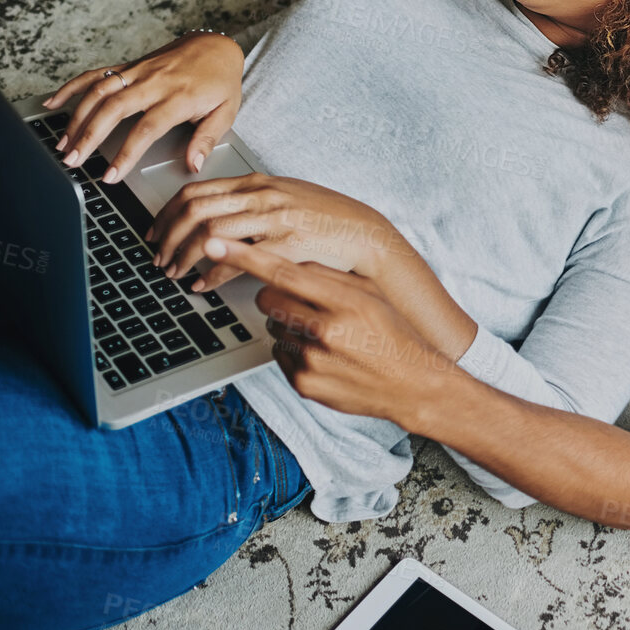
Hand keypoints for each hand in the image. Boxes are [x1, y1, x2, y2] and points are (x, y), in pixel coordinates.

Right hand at [43, 32, 243, 181]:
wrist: (217, 45)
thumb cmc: (221, 81)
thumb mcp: (226, 112)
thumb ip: (207, 139)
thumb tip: (193, 166)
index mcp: (178, 97)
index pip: (146, 129)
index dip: (126, 153)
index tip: (110, 175)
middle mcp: (154, 82)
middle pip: (113, 109)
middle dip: (89, 135)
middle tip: (72, 160)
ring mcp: (138, 71)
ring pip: (99, 91)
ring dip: (76, 116)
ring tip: (62, 142)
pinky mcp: (129, 65)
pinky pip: (96, 74)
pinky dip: (72, 86)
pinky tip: (53, 103)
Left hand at [150, 173, 410, 290]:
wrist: (365, 232)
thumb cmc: (327, 219)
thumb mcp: (284, 197)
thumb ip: (250, 200)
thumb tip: (215, 212)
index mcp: (257, 183)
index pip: (194, 191)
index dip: (165, 214)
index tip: (154, 233)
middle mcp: (262, 196)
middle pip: (194, 210)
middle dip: (168, 238)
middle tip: (159, 259)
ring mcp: (275, 218)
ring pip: (210, 232)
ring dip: (184, 256)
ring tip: (176, 273)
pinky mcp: (288, 243)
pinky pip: (238, 259)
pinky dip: (213, 274)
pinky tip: (203, 285)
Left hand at [205, 237, 453, 428]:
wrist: (412, 385)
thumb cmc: (393, 334)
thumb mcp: (371, 295)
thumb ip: (329, 277)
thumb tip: (288, 265)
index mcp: (345, 301)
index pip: (285, 272)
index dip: (246, 257)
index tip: (216, 244)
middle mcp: (326, 330)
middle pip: (268, 299)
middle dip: (276, 296)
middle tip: (302, 302)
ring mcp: (312, 359)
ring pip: (273, 326)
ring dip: (289, 325)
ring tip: (325, 336)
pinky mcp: (303, 383)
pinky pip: (279, 353)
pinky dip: (294, 351)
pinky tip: (324, 356)